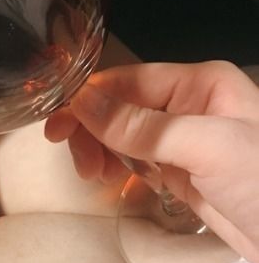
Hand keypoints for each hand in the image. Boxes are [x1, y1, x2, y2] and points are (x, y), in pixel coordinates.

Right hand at [45, 61, 258, 262]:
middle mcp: (189, 106)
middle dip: (93, 130)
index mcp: (200, 84)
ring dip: (101, 150)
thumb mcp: (207, 147)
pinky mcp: (184, 175)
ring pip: (124, 135)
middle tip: (80, 164)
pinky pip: (137, 162)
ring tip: (94, 176)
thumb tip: (82, 102)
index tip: (55, 124)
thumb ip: (143, 127)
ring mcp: (185, 142)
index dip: (89, 99)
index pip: (129, 81)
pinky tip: (111, 182)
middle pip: (121, 108)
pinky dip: (118, 169)